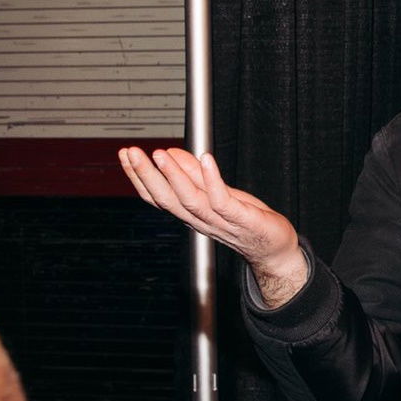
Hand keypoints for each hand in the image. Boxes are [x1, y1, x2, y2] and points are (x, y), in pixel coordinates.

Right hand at [118, 147, 307, 305]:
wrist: (274, 248)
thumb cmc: (246, 219)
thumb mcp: (217, 192)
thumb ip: (194, 174)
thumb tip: (171, 153)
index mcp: (191, 213)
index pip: (157, 197)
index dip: (139, 177)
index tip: (125, 155)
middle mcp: (200, 220)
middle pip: (166, 200)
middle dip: (146, 175)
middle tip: (131, 152)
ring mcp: (220, 221)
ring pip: (190, 201)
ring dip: (174, 177)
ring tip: (161, 155)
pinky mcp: (242, 219)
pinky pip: (223, 201)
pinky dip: (212, 180)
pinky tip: (206, 160)